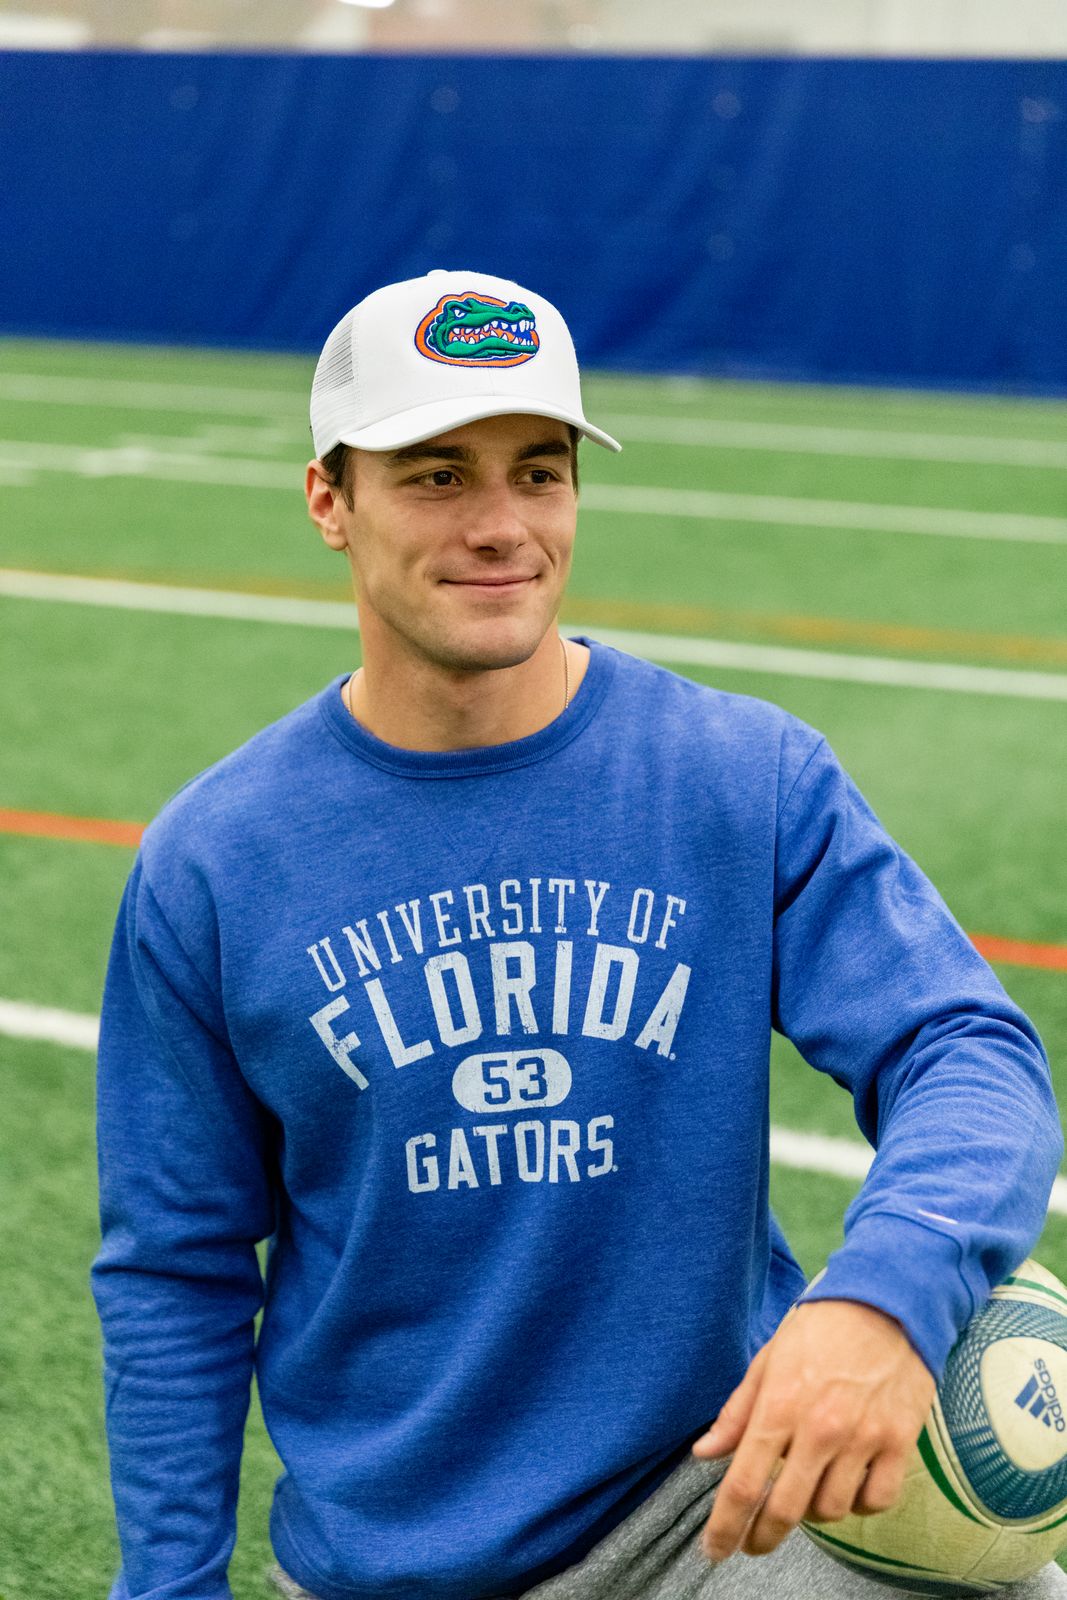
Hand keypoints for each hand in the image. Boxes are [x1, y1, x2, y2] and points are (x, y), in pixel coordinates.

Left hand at [692, 1299, 935, 1562]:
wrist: (886, 1301)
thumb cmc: (821, 1328)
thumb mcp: (768, 1360)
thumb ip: (737, 1412)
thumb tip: (705, 1453)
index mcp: (779, 1406)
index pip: (743, 1484)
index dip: (725, 1527)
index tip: (714, 1551)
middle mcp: (820, 1429)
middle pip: (785, 1510)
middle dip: (762, 1536)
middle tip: (753, 1542)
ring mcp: (863, 1438)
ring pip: (831, 1510)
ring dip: (812, 1512)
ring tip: (805, 1490)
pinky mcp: (898, 1442)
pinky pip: (875, 1501)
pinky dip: (858, 1503)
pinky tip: (848, 1485)